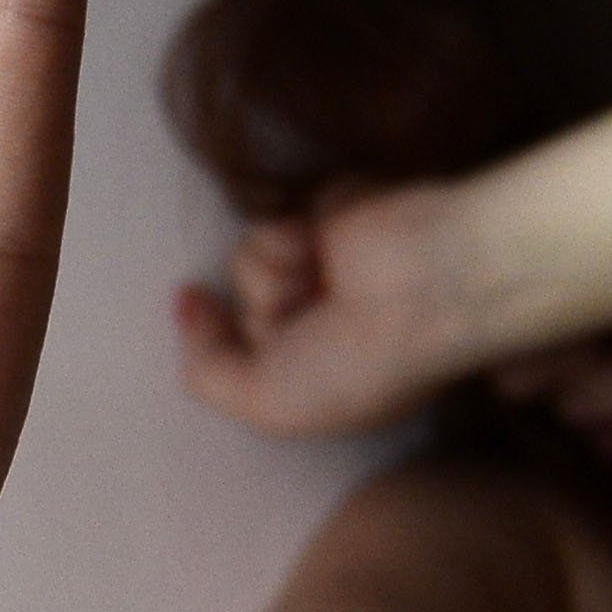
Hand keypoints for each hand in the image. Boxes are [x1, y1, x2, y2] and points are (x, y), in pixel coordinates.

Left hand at [173, 184, 478, 437]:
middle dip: (262, 298)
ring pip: (255, 249)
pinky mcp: (340, 210)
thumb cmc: (363, 361)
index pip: (242, 345)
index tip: (194, 301)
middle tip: (311, 304)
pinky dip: (304, 221)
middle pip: (244, 293)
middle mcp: (328, 317)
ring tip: (332, 269)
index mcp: (324, 370)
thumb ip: (209, 373)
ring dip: (279, 261)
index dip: (213, 330)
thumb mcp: (272, 404)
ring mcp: (335, 264)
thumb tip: (186, 305)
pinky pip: (287, 207)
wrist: (425, 285)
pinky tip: (344, 234)